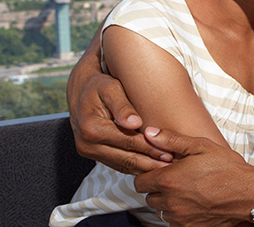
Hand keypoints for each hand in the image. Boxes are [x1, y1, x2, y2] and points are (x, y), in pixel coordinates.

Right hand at [67, 37, 171, 173]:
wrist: (80, 89)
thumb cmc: (100, 84)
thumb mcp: (111, 89)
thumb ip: (123, 106)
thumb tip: (134, 123)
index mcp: (92, 128)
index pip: (128, 142)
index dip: (151, 148)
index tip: (170, 152)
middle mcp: (86, 144)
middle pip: (126, 158)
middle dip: (150, 163)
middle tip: (173, 166)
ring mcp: (87, 151)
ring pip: (122, 166)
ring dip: (144, 169)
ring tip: (167, 169)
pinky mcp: (91, 154)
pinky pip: (116, 164)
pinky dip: (134, 167)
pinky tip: (152, 167)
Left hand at [136, 127, 253, 226]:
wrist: (249, 194)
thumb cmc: (228, 169)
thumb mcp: (201, 146)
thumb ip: (171, 140)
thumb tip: (150, 133)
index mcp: (168, 180)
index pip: (139, 182)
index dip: (148, 175)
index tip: (161, 171)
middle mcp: (170, 202)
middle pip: (149, 197)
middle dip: (158, 188)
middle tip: (176, 179)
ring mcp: (180, 217)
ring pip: (161, 210)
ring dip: (168, 202)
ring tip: (187, 190)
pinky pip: (174, 221)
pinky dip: (180, 213)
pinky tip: (194, 202)